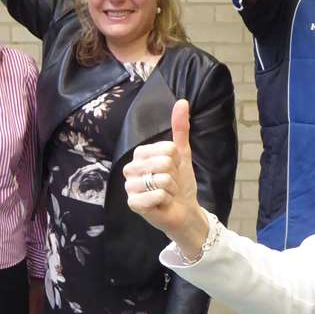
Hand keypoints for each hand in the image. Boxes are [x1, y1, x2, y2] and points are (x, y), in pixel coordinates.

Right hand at [125, 100, 209, 255]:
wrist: (184, 211)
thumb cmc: (180, 184)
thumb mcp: (181, 155)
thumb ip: (180, 129)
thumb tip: (182, 102)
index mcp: (140, 155)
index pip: (166, 148)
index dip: (176, 161)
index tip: (173, 170)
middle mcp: (130, 169)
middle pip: (163, 163)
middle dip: (174, 175)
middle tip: (170, 184)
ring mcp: (130, 187)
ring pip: (161, 179)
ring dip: (171, 189)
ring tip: (167, 194)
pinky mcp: (133, 203)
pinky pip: (157, 195)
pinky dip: (166, 200)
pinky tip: (162, 204)